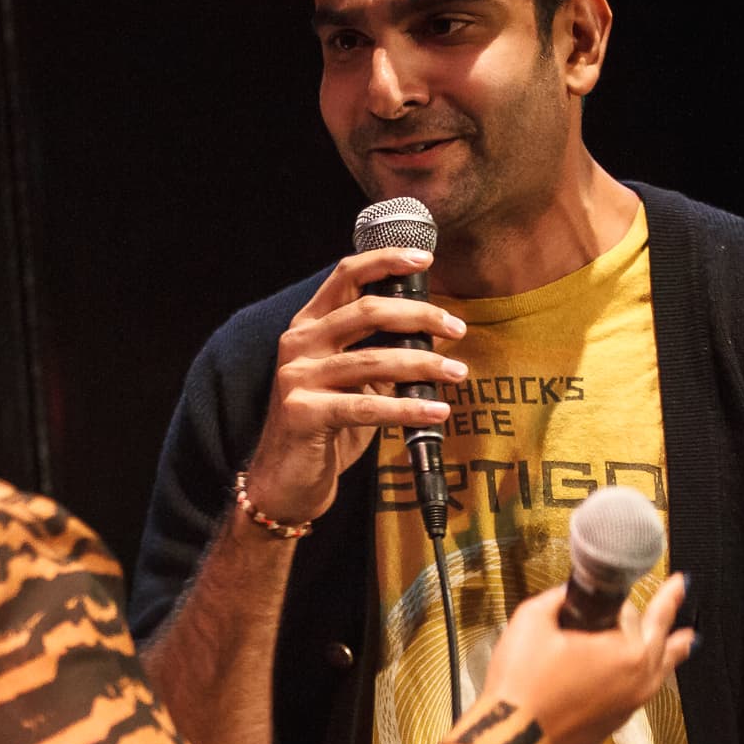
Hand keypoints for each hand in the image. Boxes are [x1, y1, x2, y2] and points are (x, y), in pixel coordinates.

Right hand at [241, 247, 467, 524]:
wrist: (284, 483)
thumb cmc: (325, 429)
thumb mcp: (350, 381)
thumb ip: (377, 352)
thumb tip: (433, 330)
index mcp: (308, 326)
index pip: (346, 276)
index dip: (386, 261)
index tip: (426, 260)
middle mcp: (298, 344)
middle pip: (367, 311)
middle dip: (420, 315)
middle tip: (457, 328)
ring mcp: (297, 378)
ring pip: (373, 360)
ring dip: (424, 364)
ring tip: (458, 372)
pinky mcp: (304, 414)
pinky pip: (368, 406)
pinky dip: (409, 408)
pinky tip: (438, 411)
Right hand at [481, 575, 694, 743]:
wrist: (513, 739)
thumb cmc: (523, 680)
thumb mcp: (532, 620)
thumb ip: (557, 598)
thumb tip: (569, 594)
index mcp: (627, 651)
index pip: (637, 613)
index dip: (637, 597)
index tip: (661, 582)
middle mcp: (639, 680)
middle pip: (662, 640)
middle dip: (669, 613)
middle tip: (679, 590)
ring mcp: (629, 706)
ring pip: (660, 672)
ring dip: (673, 651)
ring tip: (688, 639)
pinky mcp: (613, 725)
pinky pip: (640, 694)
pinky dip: (647, 678)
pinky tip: (644, 676)